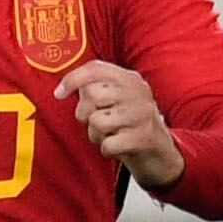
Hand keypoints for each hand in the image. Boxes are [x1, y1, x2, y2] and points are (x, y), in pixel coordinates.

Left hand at [56, 61, 182, 188]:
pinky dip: (107, 150)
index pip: (95, 68)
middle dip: (85, 113)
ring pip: (97, 121)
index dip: (72, 79)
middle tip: (95, 122)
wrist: (163, 153)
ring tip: (109, 135)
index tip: (59, 93)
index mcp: (130, 78)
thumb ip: (96, 88)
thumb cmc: (132, 124)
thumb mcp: (118, 99)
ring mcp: (142, 114)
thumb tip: (65, 88)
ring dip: (96, 134)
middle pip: (92, 95)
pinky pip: (107, 144)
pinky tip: (118, 147)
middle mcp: (138, 92)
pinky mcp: (144, 138)